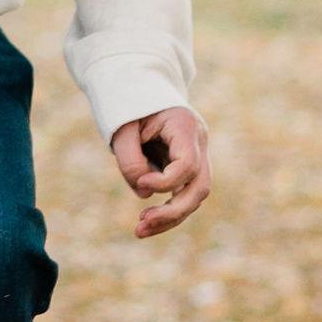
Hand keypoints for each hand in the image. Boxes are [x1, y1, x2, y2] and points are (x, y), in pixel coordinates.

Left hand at [109, 106, 212, 237]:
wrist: (138, 91)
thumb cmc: (129, 107)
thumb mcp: (121, 128)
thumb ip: (130, 160)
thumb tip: (145, 193)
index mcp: (185, 125)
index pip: (188, 163)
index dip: (165, 181)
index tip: (140, 182)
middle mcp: (198, 142)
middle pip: (200, 186)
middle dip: (174, 210)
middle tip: (143, 223)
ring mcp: (196, 156)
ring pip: (194, 196)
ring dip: (169, 217)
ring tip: (139, 231)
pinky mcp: (186, 169)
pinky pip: (182, 194)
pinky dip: (166, 211)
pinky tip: (145, 225)